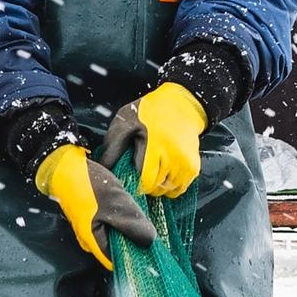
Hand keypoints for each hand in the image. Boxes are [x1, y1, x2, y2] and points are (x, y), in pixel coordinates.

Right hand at [34, 143, 156, 269]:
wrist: (65, 165)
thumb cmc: (88, 186)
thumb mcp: (116, 205)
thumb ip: (133, 226)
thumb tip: (150, 242)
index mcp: (93, 242)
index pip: (118, 262)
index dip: (134, 256)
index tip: (150, 247)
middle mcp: (90, 239)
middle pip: (117, 248)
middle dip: (132, 239)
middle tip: (146, 225)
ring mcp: (90, 227)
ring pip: (115, 234)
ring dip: (127, 226)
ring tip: (135, 212)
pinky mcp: (91, 216)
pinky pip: (110, 223)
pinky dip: (120, 217)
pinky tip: (126, 205)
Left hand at [99, 82, 207, 197]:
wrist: (182, 105)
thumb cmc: (150, 113)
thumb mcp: (126, 122)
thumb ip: (113, 146)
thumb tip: (103, 168)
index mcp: (156, 146)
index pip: (145, 180)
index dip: (135, 183)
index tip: (129, 178)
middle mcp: (174, 157)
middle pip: (156, 188)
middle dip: (145, 185)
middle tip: (139, 173)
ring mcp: (186, 164)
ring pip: (168, 191)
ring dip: (158, 187)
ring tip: (152, 172)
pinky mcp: (193, 168)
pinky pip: (180, 189)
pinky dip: (170, 186)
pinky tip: (163, 174)